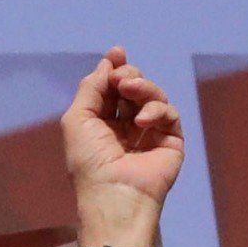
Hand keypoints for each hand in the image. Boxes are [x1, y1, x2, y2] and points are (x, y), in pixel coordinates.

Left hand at [58, 49, 184, 246]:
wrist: (114, 194)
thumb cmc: (89, 162)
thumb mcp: (77, 119)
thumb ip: (91, 88)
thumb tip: (108, 63)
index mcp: (102, 123)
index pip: (112, 88)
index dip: (115, 68)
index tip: (117, 52)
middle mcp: (126, 126)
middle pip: (134, 86)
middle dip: (128, 76)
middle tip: (122, 81)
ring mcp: (150, 133)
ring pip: (153, 95)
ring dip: (142, 87)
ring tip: (130, 92)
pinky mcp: (170, 140)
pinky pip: (169, 112)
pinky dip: (156, 110)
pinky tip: (142, 122)